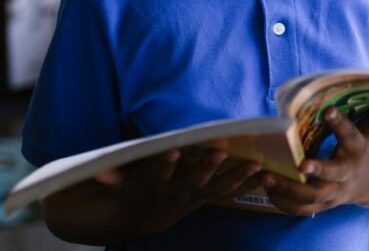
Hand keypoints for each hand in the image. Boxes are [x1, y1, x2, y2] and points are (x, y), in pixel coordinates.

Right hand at [94, 148, 265, 236]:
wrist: (144, 214)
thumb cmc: (132, 187)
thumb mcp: (118, 181)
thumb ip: (111, 176)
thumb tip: (99, 170)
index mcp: (152, 187)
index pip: (156, 176)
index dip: (163, 166)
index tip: (172, 153)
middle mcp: (176, 195)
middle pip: (192, 183)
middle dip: (206, 169)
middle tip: (220, 153)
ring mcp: (195, 197)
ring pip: (218, 189)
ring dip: (237, 178)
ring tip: (256, 166)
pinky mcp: (208, 197)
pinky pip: (231, 192)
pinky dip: (249, 184)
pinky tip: (269, 174)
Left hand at [262, 103, 368, 215]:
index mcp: (358, 151)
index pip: (350, 136)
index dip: (340, 123)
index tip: (327, 110)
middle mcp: (346, 174)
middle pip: (332, 175)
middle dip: (317, 170)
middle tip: (300, 163)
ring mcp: (334, 192)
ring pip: (312, 196)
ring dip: (290, 189)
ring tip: (268, 176)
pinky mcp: (323, 204)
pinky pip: (302, 208)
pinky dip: (284, 203)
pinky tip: (268, 189)